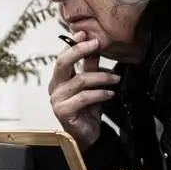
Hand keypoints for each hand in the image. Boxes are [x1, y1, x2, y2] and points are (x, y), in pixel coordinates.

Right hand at [48, 31, 119, 149]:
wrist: (87, 137)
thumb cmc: (87, 111)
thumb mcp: (91, 85)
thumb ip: (90, 67)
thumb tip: (95, 47)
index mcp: (59, 79)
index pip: (62, 57)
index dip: (73, 44)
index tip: (85, 33)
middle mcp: (55, 87)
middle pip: (63, 63)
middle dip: (80, 50)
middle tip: (96, 43)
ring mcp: (57, 100)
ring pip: (80, 80)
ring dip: (101, 77)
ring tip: (115, 79)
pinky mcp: (63, 111)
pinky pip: (84, 97)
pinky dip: (99, 93)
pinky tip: (110, 93)